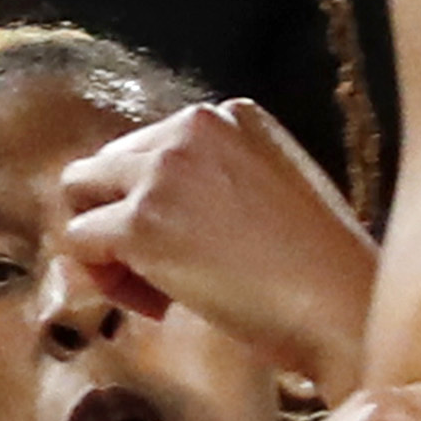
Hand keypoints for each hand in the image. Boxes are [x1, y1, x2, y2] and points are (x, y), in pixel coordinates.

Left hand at [57, 101, 381, 387]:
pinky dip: (105, 279)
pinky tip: (159, 306)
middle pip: (108, 166)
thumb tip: (164, 211)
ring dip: (106, 248)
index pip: (151, 147)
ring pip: (80, 195)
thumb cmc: (323, 271)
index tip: (199, 247)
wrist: (342, 305)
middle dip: (124, 221)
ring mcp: (163, 172)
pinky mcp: (140, 222)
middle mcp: (192, 127)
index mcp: (232, 114)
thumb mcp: (278, 192)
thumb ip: (220, 180)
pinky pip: (78, 241)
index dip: (160, 202)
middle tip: (170, 278)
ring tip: (158, 292)